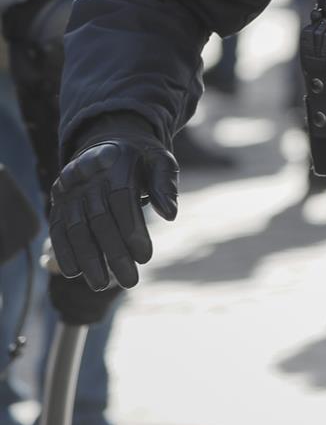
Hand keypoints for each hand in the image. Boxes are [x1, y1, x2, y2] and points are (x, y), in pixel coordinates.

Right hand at [47, 118, 178, 290]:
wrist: (108, 139)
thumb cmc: (141, 157)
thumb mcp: (160, 160)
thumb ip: (166, 184)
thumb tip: (171, 215)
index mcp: (117, 164)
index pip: (122, 201)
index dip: (133, 230)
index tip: (145, 258)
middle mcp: (89, 177)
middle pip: (100, 220)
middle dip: (114, 254)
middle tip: (130, 281)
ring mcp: (70, 190)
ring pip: (76, 228)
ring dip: (87, 259)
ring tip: (100, 285)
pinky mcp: (58, 201)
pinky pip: (57, 228)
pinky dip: (63, 251)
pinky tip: (74, 272)